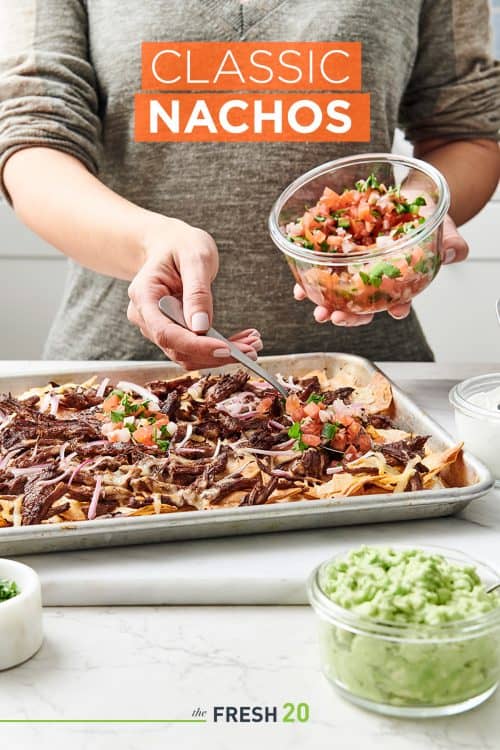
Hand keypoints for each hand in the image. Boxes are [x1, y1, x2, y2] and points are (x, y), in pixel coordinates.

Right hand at [127, 216, 261, 368]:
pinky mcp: (173, 332)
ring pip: (188, 354)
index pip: (165, 333)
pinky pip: (195, 348)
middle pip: (178, 349)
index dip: (195, 345)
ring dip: (221, 355)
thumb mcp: (194, 257)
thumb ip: (197, 292)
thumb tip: (201, 327)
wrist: (170, 244)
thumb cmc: (180, 244)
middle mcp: (146, 317)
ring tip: (253, 344)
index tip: (225, 349)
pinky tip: (242, 341)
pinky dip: (219, 348)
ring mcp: (157, 327)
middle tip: (252, 349)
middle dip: (215, 354)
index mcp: (144, 296)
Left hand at [294, 214, 468, 326]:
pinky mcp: (336, 254)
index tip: (398, 311)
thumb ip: (451, 241)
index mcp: (401, 279)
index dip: (398, 307)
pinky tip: (300, 290)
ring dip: (327, 305)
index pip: (401, 299)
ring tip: (318, 311)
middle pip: (364, 305)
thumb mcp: (442, 226)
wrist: (402, 198)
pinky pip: (320, 271)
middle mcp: (375, 279)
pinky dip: (309, 282)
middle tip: (339, 318)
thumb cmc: (423, 217)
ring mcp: (353, 270)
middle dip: (351, 316)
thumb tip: (454, 251)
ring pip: (339, 294)